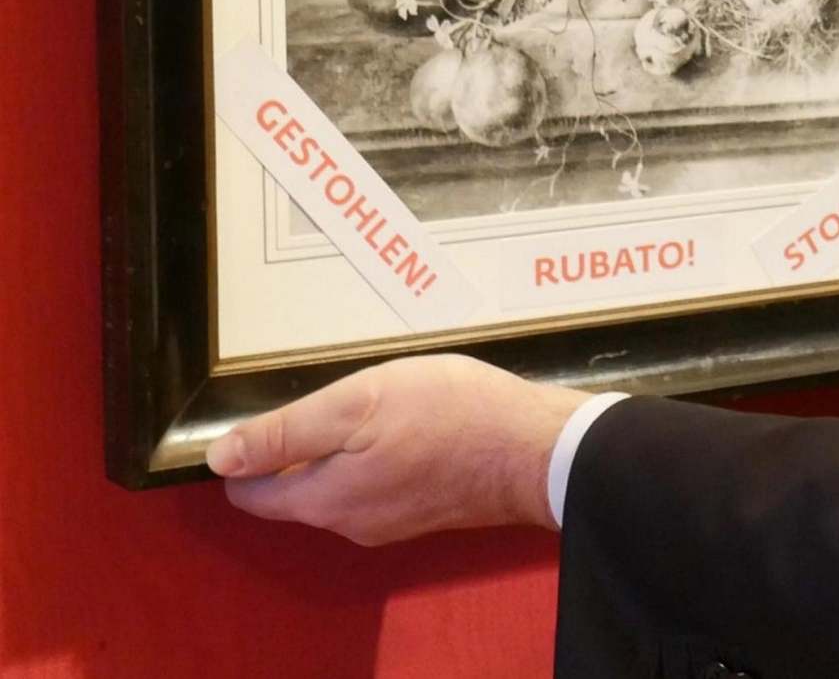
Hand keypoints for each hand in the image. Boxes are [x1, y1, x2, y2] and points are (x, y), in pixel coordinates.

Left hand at [209, 354, 588, 544]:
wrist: (537, 449)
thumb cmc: (451, 415)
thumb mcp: (360, 403)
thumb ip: (287, 432)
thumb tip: (220, 457)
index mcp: (323, 499)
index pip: (249, 493)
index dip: (247, 453)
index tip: (274, 411)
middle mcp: (349, 523)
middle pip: (295, 490)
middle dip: (300, 448)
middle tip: (338, 396)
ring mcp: (390, 523)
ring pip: (339, 487)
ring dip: (344, 451)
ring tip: (377, 404)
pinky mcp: (425, 513)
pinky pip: (378, 488)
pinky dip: (379, 459)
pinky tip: (410, 426)